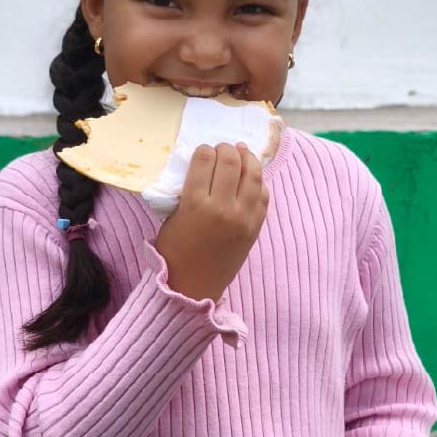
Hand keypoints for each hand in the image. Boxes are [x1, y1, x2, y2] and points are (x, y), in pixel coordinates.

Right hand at [154, 142, 268, 302]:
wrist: (192, 287)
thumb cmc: (174, 253)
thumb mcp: (172, 217)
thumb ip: (187, 191)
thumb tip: (202, 167)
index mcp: (195, 203)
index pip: (205, 159)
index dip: (204, 150)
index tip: (203, 151)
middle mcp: (223, 207)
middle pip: (231, 161)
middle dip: (226, 149)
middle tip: (223, 149)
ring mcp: (244, 218)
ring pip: (253, 174)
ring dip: (247, 159)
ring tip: (242, 154)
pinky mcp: (256, 227)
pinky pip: (264, 195)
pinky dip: (259, 182)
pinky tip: (251, 178)